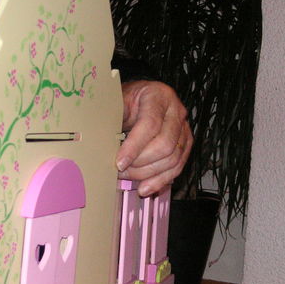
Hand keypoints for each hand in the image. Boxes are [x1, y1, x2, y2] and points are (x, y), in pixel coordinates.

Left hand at [116, 80, 192, 195]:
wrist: (140, 98)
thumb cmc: (127, 100)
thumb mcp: (117, 102)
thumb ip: (112, 119)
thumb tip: (99, 142)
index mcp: (159, 96)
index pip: (150, 124)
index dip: (134, 147)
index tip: (119, 163)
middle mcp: (176, 110)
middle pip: (165, 145)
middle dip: (141, 163)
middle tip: (121, 171)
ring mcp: (184, 128)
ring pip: (173, 159)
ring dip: (149, 174)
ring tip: (129, 178)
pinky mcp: (185, 143)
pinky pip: (178, 166)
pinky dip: (161, 180)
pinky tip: (146, 187)